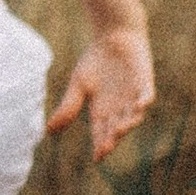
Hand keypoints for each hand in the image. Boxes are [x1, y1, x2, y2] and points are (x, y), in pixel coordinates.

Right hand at [49, 25, 154, 163]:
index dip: (100, 145)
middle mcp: (119, 108)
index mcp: (102, 111)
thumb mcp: (78, 85)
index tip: (97, 157)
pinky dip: (144, 101)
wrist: (112, 37)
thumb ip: (68, 107)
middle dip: (112, 138)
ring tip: (118, 130)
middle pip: (116, 128)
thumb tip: (49, 130)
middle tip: (106, 147)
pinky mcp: (144, 83)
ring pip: (133, 116)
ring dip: (127, 124)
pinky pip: (147, 95)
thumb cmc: (96, 61)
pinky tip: (139, 106)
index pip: (101, 133)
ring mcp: (133, 96)